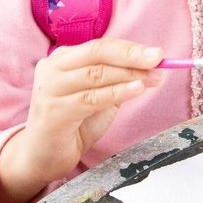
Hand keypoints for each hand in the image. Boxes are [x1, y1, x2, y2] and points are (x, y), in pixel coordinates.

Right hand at [0, 38, 163, 202]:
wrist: (43, 156)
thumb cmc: (74, 124)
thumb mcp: (100, 97)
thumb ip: (118, 80)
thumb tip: (152, 66)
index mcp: (63, 59)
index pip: (101, 46)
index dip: (130, 48)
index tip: (158, 54)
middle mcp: (53, 68)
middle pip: (97, 53)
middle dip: (131, 55)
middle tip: (159, 59)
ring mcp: (50, 88)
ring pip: (96, 74)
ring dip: (130, 74)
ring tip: (154, 78)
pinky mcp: (54, 111)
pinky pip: (91, 98)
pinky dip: (117, 92)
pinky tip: (136, 90)